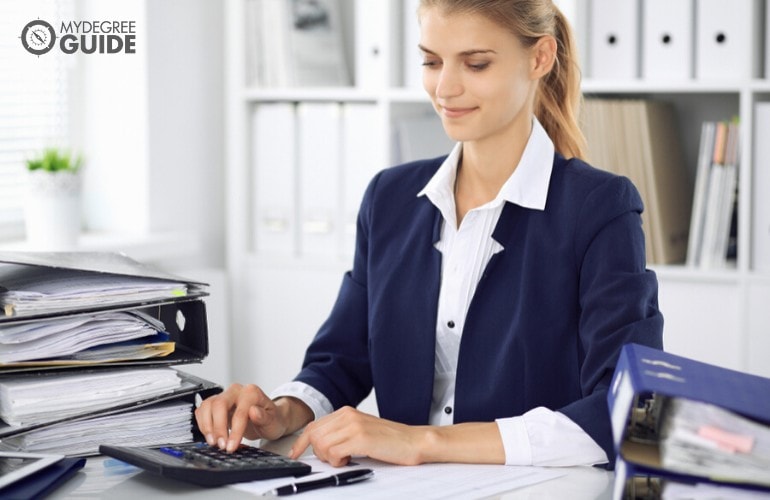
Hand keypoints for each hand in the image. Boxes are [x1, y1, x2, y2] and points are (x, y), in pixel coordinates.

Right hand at [195, 383, 295, 452]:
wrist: (268, 418)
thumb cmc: (272, 419)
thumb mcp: (273, 421)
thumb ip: (264, 417)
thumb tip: (254, 411)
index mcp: (251, 393)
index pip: (240, 412)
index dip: (234, 431)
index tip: (231, 446)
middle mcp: (236, 391)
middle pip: (219, 404)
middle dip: (218, 428)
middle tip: (220, 445)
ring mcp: (225, 396)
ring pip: (207, 406)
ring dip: (207, 426)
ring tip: (213, 442)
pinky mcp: (216, 404)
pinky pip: (203, 410)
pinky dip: (203, 424)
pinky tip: (210, 436)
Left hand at [289, 406, 426, 466]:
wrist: (413, 441)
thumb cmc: (389, 440)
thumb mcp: (360, 431)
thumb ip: (341, 433)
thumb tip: (319, 445)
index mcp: (346, 412)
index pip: (313, 426)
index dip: (301, 443)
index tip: (295, 454)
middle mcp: (347, 415)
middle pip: (313, 435)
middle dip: (318, 452)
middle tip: (335, 458)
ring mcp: (354, 425)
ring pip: (321, 445)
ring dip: (329, 458)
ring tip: (345, 459)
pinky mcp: (361, 438)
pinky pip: (334, 452)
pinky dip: (338, 461)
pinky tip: (349, 460)